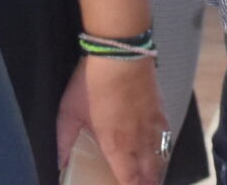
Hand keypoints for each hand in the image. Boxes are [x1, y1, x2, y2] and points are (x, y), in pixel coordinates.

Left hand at [57, 53, 165, 184]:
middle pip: (150, 173)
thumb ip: (65, 141)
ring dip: (156, 171)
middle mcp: (140, 140)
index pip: (129, 179)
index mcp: (117, 145)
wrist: (121, 54)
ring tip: (150, 179)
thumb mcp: (69, 113)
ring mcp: (153, 125)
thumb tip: (60, 163)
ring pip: (161, 157)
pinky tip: (160, 150)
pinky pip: (167, 138)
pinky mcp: (161, 109)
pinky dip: (164, 150)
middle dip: (146, 183)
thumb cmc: (92, 83)